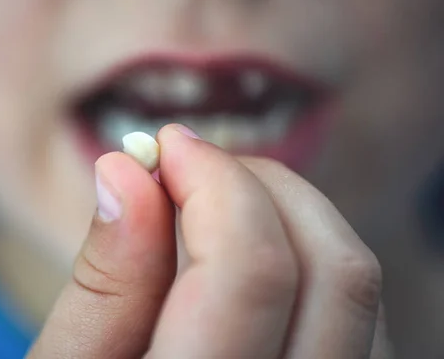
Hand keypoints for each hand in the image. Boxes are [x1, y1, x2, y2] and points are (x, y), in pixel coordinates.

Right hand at [27, 124, 391, 357]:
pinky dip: (306, 254)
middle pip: (329, 269)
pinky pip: (358, 313)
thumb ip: (103, 282)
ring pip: (355, 286)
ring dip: (287, 213)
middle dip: (256, 186)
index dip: (210, 184)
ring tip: (214, 203)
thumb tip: (125, 170)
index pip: (249, 274)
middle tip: (190, 167)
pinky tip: (249, 251)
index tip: (163, 148)